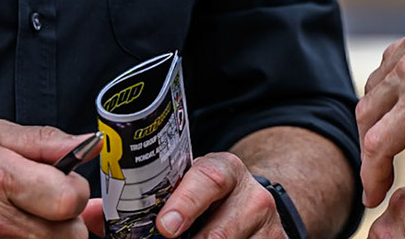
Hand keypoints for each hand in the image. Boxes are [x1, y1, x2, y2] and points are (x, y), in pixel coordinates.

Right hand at [0, 120, 92, 238]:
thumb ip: (45, 141)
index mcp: (0, 178)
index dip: (75, 193)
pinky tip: (13, 235)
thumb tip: (88, 145)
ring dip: (46, 238)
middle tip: (49, 210)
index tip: (65, 188)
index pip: (67, 201)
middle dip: (66, 223)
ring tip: (28, 222)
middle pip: (64, 238)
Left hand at [151, 152, 283, 238]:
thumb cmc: (211, 198)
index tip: (166, 227)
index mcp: (228, 171)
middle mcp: (255, 197)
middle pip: (220, 234)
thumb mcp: (195, 187)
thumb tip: (134, 225)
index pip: (210, 179)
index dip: (186, 203)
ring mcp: (270, 226)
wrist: (251, 206)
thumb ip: (171, 198)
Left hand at [355, 11, 404, 206]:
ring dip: (372, 151)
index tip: (392, 127)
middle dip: (377, 124)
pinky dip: (373, 170)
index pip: (397, 64)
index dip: (391, 100)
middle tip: (381, 156)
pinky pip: (379, 142)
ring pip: (371, 114)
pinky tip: (378, 190)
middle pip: (378, 87)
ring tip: (378, 179)